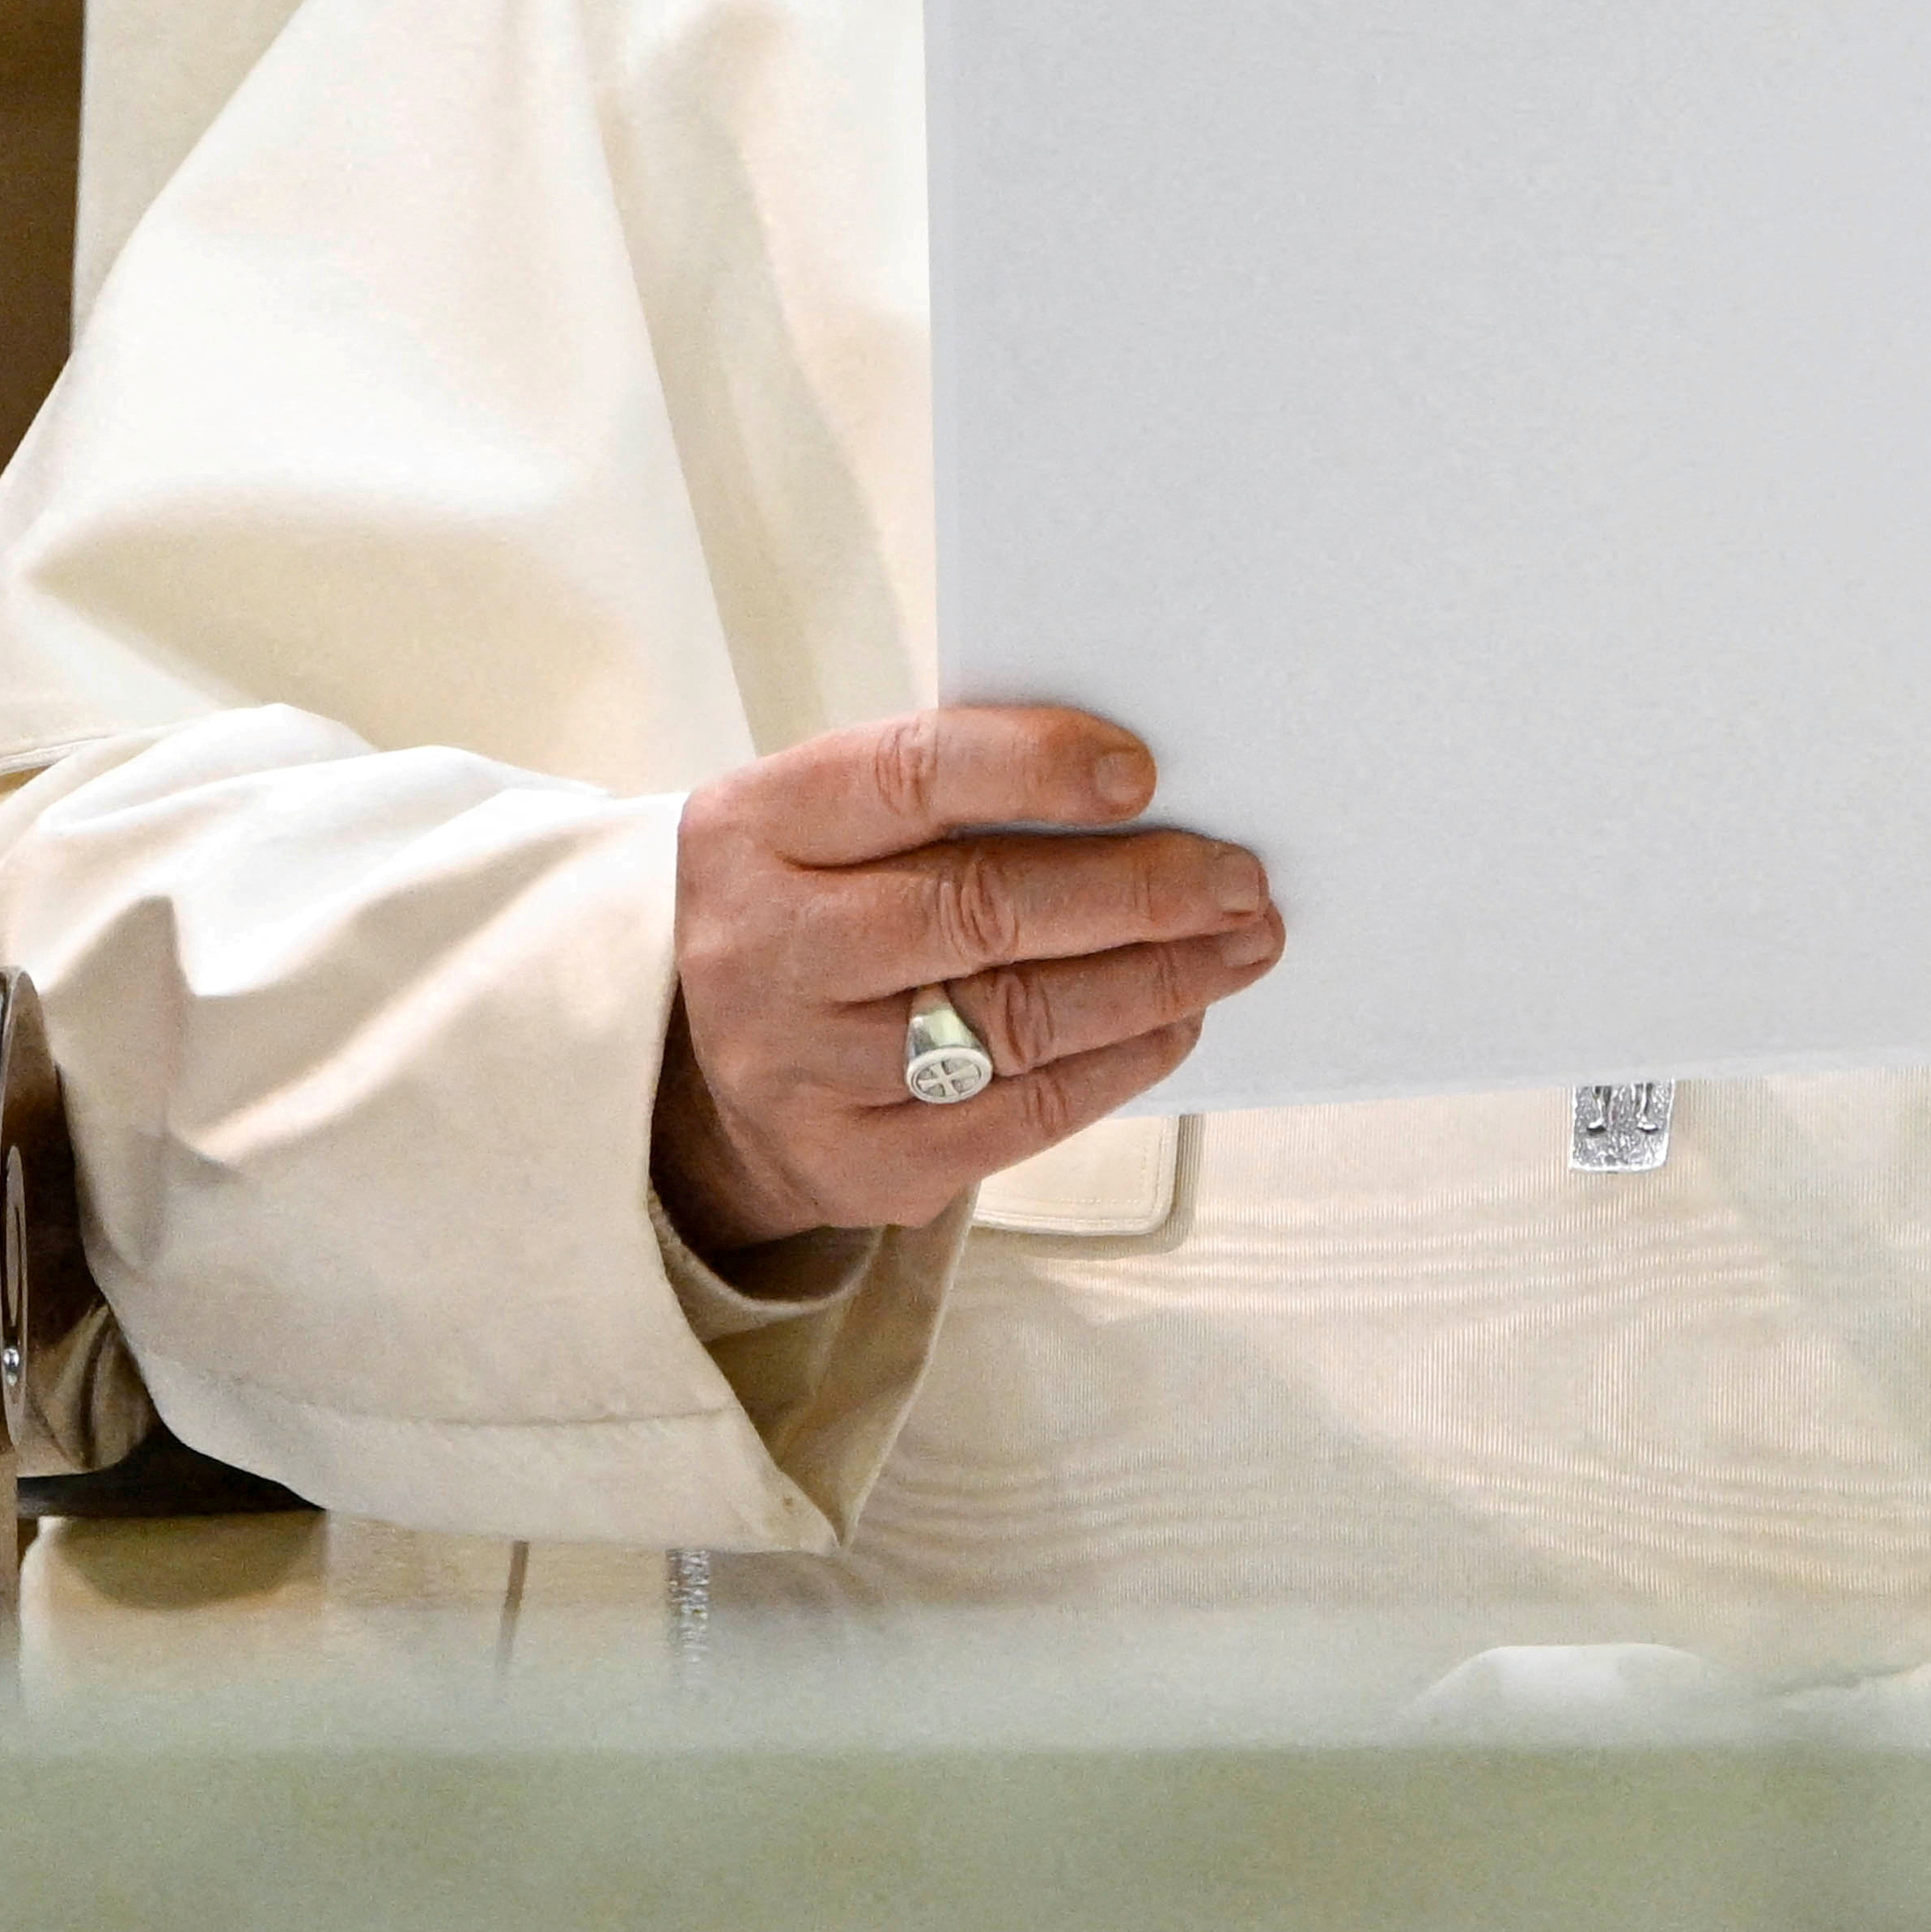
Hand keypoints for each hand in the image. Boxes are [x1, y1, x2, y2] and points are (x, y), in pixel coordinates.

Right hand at [653, 705, 1280, 1253]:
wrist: (688, 1066)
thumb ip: (949, 796)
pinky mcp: (855, 1164)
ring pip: (1017, 1019)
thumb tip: (1140, 790)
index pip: (909, 777)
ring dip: (1156, 980)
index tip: (1143, 772)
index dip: (1033, 767)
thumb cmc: (808, 906)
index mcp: (758, 828)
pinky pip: (1021, 1114)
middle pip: (981, 910)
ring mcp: (803, 1069)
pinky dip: (1120, 1063)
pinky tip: (1177, 1021)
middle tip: (1242, 879)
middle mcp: (767, 948)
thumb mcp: (827, 824)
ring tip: (1239, 945)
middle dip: (1140, 891)